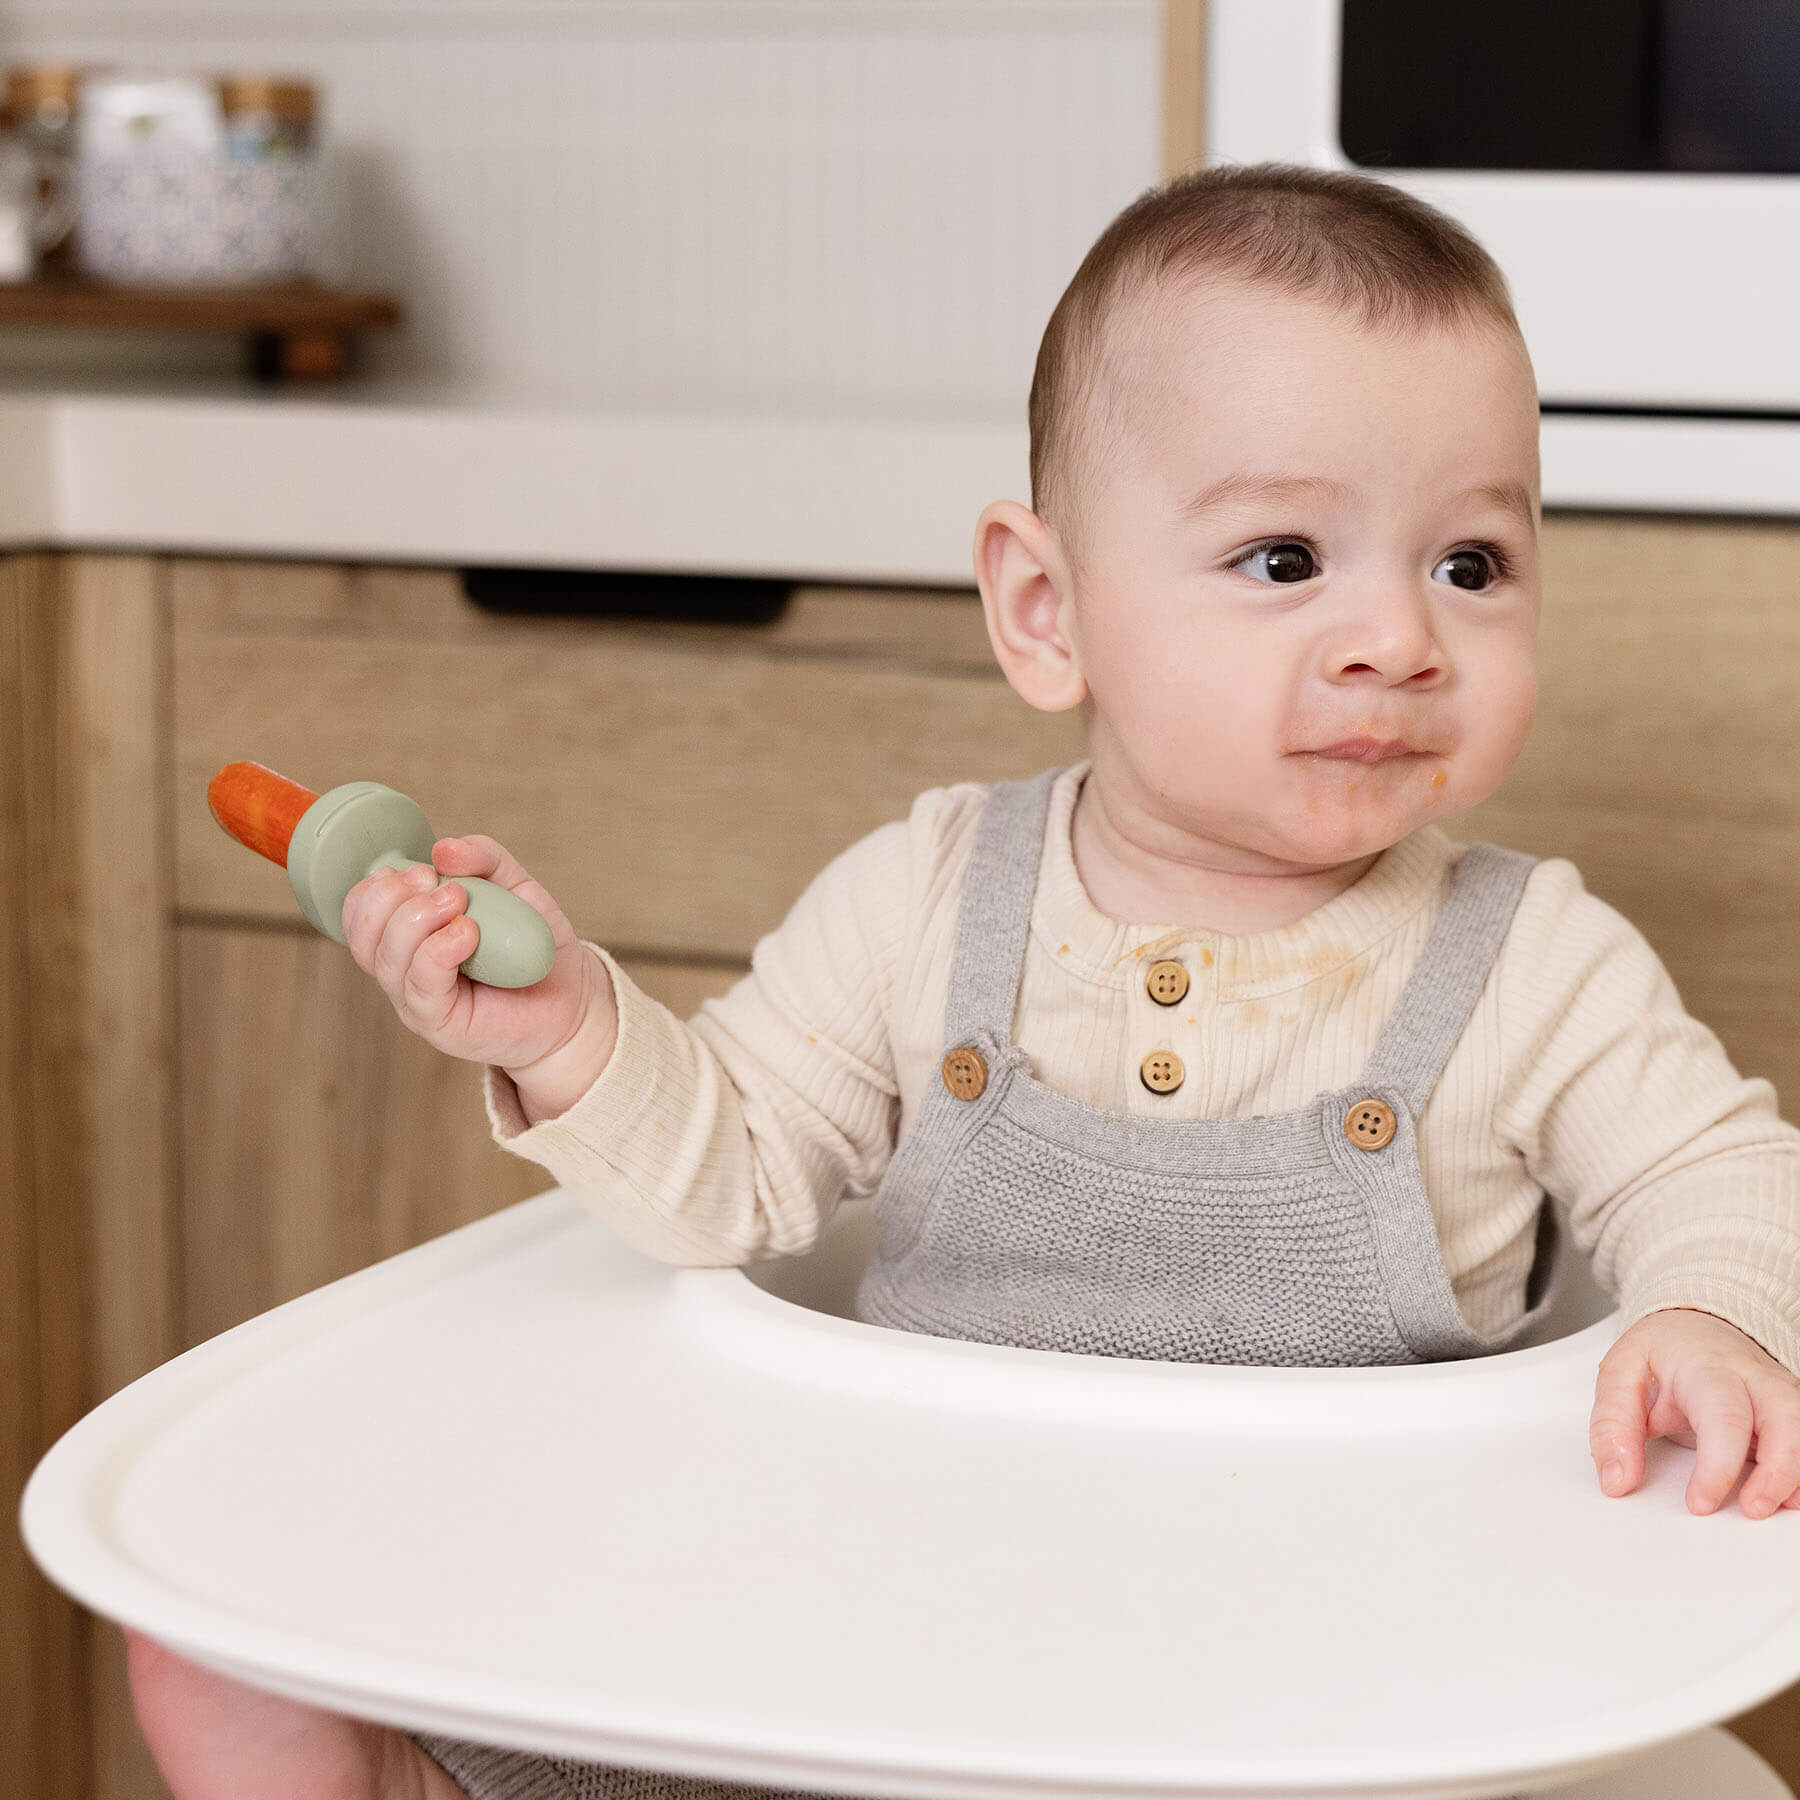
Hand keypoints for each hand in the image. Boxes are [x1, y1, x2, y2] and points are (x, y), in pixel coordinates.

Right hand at [341, 834, 615, 1084]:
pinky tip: (468, 933)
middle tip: (446, 887)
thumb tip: (441, 850)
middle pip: (364, 933)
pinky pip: (420, 985)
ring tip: (461, 903)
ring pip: (386, 958)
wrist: (571, 995)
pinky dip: (438, 950)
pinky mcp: (439, 1023)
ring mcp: (417, 998)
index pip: (359, 910)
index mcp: (407, 935)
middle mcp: (403, 969)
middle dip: (394, 897)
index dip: (378, 885)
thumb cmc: (532, 944)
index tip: (424, 871)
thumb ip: (482, 858)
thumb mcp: (513, 885)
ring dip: (418, 918)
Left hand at [1589, 1306, 1799, 1518]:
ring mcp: (1778, 1394)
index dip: (1718, 1465)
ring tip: (1771, 1506)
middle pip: (1785, 1418)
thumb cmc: (1661, 1352)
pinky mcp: (1789, 1414)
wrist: (1693, 1326)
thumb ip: (1613, 1427)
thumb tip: (1616, 1480)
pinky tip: (1787, 1496)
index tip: (1700, 1503)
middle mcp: (1754, 1378)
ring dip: (1795, 1474)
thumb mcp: (1620, 1375)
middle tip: (1752, 1509)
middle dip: (1777, 1471)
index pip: (1724, 1416)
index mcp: (1707, 1367)